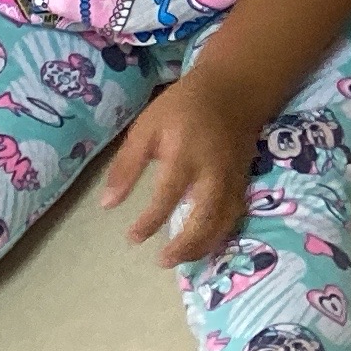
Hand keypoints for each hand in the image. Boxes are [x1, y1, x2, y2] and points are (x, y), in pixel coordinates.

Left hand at [96, 80, 258, 263]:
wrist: (234, 89)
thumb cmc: (183, 106)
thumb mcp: (146, 127)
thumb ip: (127, 165)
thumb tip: (107, 205)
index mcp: (185, 154)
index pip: (168, 195)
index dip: (150, 221)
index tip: (132, 238)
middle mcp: (214, 170)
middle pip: (205, 216)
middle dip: (185, 244)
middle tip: (162, 261)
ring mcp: (233, 177)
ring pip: (224, 220)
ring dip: (204, 245)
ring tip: (181, 260)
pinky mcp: (244, 181)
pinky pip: (236, 214)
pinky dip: (221, 234)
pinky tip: (205, 245)